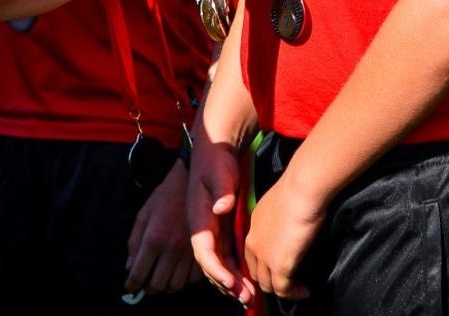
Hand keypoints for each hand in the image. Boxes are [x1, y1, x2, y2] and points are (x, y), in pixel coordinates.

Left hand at [125, 160, 195, 294]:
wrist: (192, 181)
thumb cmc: (165, 197)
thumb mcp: (143, 214)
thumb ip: (134, 241)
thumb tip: (129, 267)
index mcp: (154, 238)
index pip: (139, 274)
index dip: (131, 285)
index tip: (129, 287)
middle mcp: (172, 248)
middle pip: (158, 285)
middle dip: (148, 287)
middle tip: (145, 282)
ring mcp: (190, 251)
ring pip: (176, 285)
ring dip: (166, 286)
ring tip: (161, 277)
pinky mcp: (204, 249)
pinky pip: (193, 278)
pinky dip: (184, 279)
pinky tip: (178, 270)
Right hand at [186, 134, 255, 304]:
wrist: (217, 150)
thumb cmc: (217, 160)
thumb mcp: (219, 172)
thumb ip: (222, 190)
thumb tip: (222, 208)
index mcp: (198, 218)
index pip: (203, 250)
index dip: (216, 269)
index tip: (231, 282)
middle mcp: (201, 229)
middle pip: (210, 264)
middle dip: (226, 283)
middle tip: (246, 297)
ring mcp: (211, 232)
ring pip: (219, 264)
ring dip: (232, 281)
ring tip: (250, 296)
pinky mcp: (221, 231)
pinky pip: (226, 257)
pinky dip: (235, 271)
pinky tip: (248, 281)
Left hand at [244, 173, 323, 301]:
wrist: (301, 189)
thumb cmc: (296, 189)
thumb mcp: (280, 203)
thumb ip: (279, 218)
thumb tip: (291, 223)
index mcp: (253, 226)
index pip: (252, 254)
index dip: (263, 264)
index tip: (279, 267)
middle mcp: (254, 243)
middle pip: (256, 272)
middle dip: (269, 280)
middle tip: (288, 282)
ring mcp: (265, 256)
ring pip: (267, 284)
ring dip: (282, 290)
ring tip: (298, 289)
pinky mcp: (279, 265)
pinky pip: (283, 290)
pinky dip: (293, 294)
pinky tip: (305, 292)